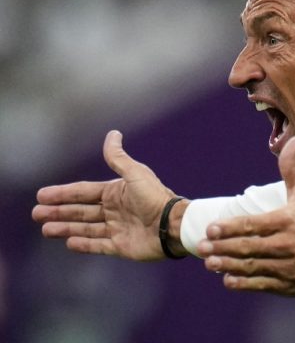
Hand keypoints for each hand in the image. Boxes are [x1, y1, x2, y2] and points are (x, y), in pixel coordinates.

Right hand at [32, 130, 178, 260]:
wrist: (173, 225)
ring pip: (85, 228)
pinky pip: (98, 245)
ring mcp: (118, 228)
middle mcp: (115, 210)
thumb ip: (119, 158)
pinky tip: (68, 242)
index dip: (63, 193)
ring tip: (46, 229)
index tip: (42, 195)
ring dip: (65, 228)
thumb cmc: (156, 198)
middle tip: (36, 213)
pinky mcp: (122, 246)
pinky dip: (83, 244)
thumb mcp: (135, 174)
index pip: (83, 193)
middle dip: (58, 211)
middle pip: (81, 211)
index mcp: (116, 193)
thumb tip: (113, 134)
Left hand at [199, 136, 294, 295]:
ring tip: (208, 263)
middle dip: (222, 247)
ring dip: (228, 265)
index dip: (230, 227)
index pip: (253, 225)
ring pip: (252, 266)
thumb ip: (293, 169)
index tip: (210, 228)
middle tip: (201, 247)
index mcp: (287, 222)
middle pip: (248, 247)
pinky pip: (262, 284)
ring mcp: (287, 267)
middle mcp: (286, 245)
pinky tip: (228, 279)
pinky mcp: (289, 285)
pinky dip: (244, 283)